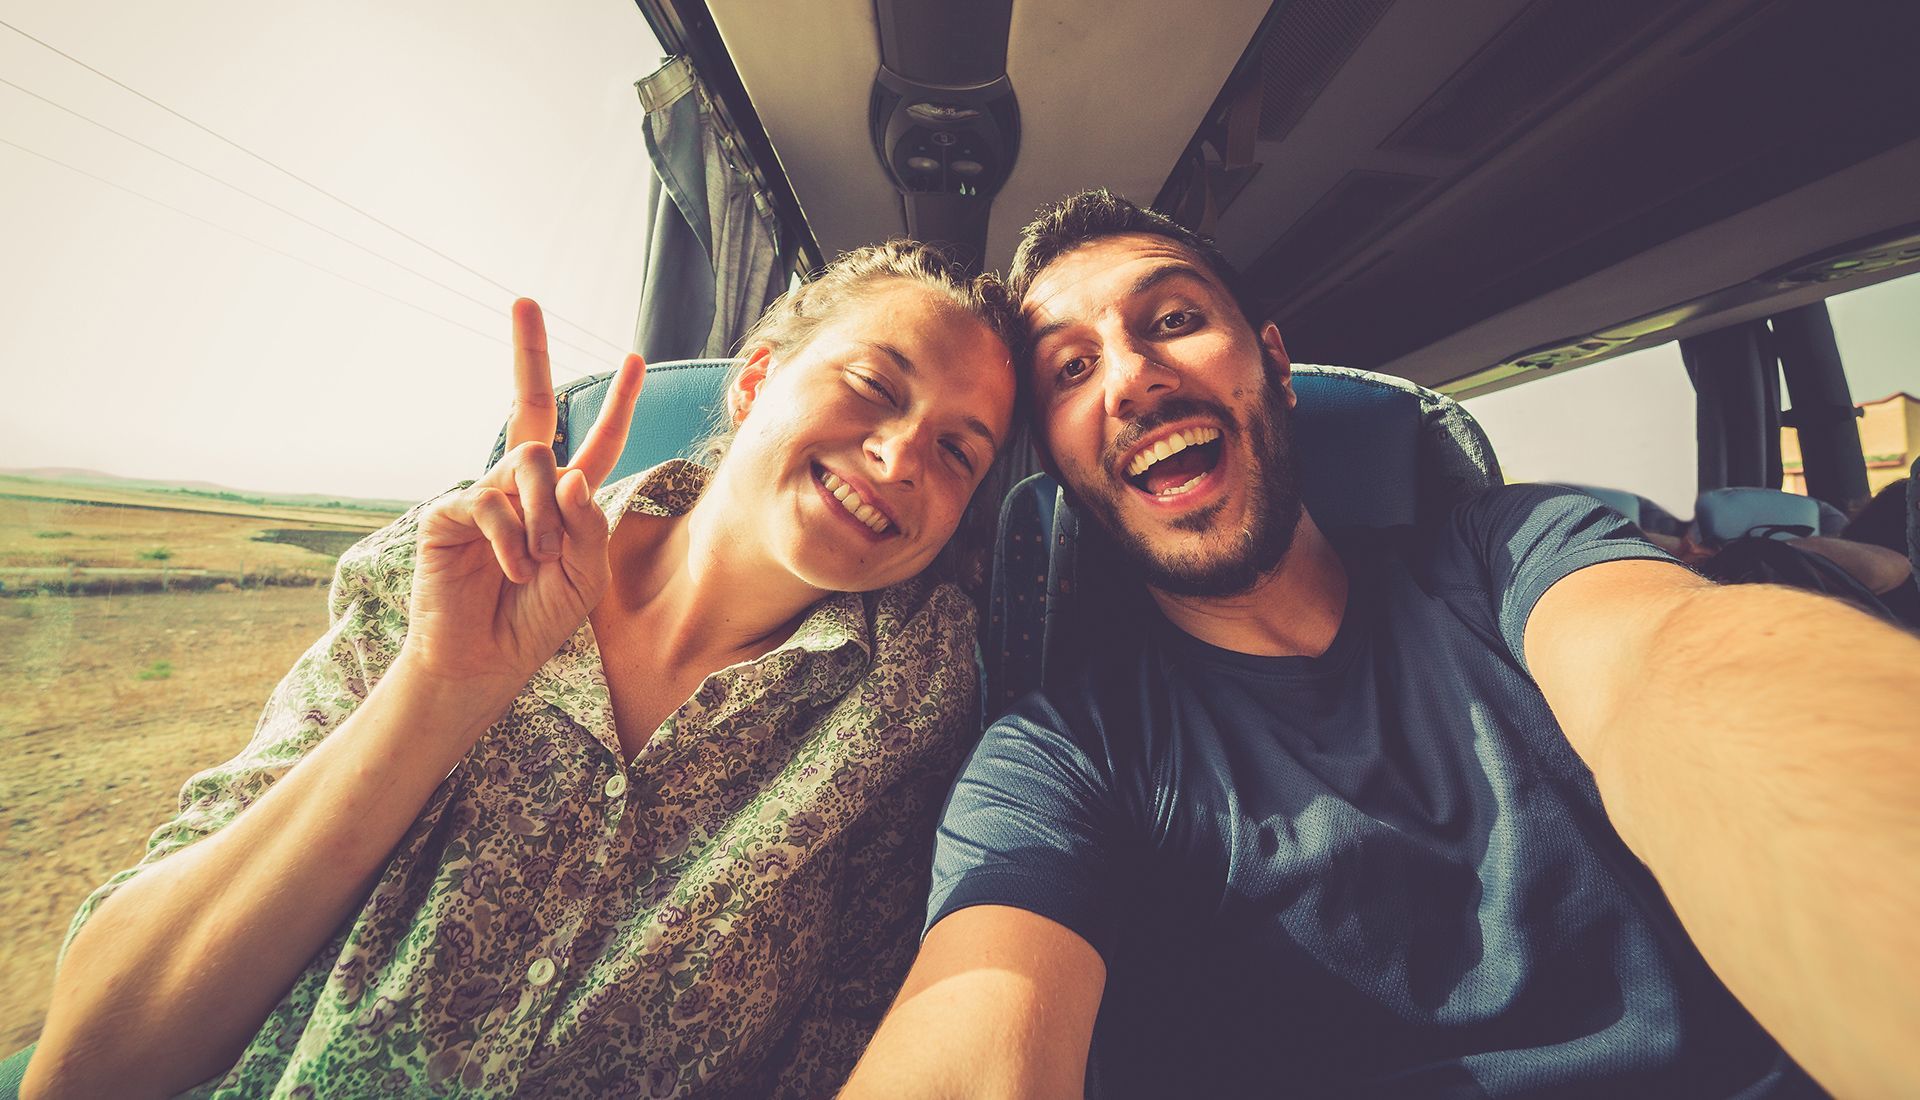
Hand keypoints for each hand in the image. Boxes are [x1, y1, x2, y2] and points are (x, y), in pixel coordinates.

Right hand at [402, 298, 645, 695]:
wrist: (484, 661)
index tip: (635, 357)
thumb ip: (588, 526)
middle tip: (523, 299)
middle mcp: (521, 485)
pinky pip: (492, 500)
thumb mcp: (585, 576)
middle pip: (529, 405)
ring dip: (543, 517)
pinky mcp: (449, 511)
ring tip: (534, 564)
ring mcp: (483, 493)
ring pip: (530, 464)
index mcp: (564, 500)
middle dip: (529, 350)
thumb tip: (570, 473)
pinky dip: (512, 538)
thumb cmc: (537, 621)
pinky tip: (511, 569)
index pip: (596, 442)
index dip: (617, 402)